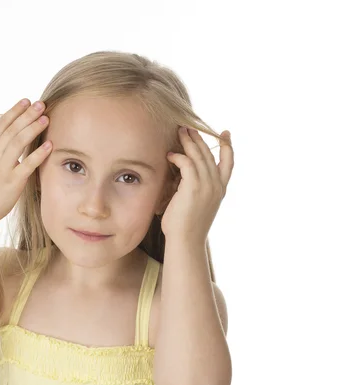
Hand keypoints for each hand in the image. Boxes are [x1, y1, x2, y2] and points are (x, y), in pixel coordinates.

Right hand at [0, 98, 50, 221]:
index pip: (1, 125)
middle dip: (27, 115)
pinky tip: (49, 145)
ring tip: (46, 118)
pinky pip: (27, 165)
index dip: (14, 111)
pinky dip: (38, 154)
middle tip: (41, 103)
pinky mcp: (13, 182)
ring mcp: (3, 168)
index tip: (26, 101)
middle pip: (12, 130)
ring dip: (32, 129)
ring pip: (18, 143)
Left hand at [161, 127, 233, 242]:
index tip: (226, 133)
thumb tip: (182, 178)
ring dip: (188, 142)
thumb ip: (195, 189)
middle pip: (210, 154)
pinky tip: (170, 155)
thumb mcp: (196, 205)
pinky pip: (187, 163)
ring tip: (179, 132)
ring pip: (198, 156)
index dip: (228, 146)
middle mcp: (217, 186)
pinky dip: (178, 156)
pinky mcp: (193, 187)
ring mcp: (207, 185)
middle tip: (189, 127)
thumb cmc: (185, 227)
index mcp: (221, 190)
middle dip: (199, 139)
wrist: (186, 241)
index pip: (229, 163)